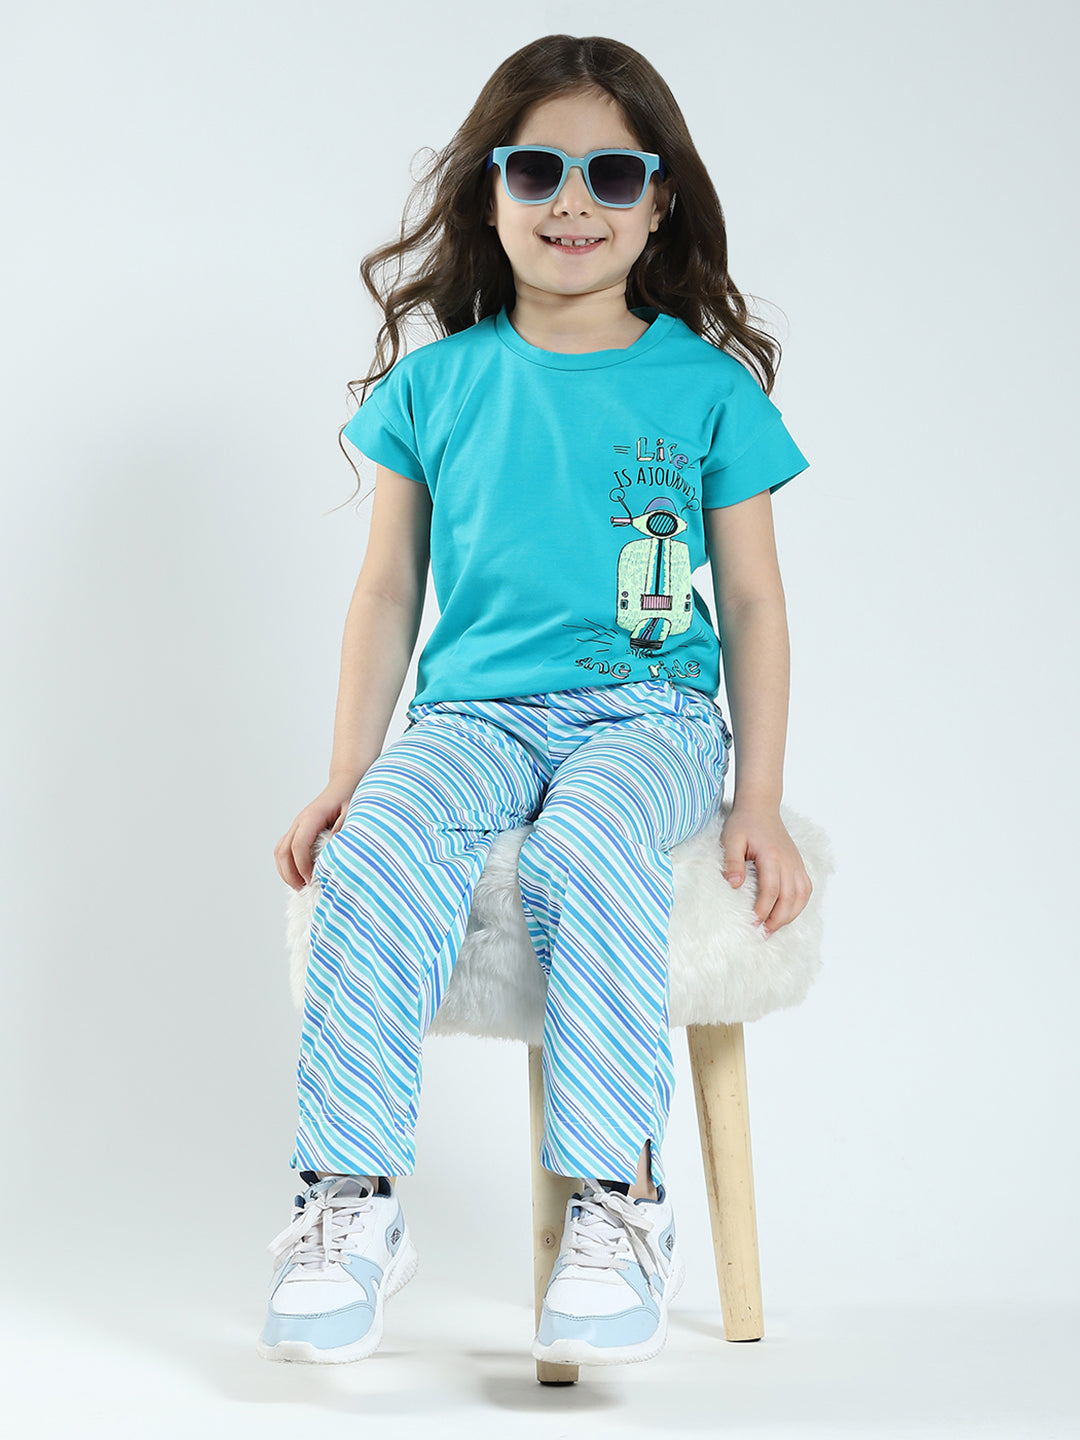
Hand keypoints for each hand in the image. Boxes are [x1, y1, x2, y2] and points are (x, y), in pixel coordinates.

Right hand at [274, 776, 361, 890]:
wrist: (345, 782)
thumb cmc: (351, 797)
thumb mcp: (353, 811)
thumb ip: (344, 829)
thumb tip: (334, 848)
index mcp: (312, 817)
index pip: (298, 845)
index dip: (302, 866)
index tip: (312, 880)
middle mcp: (300, 822)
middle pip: (283, 851)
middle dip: (290, 873)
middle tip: (304, 889)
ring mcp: (297, 825)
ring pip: (279, 851)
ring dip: (286, 871)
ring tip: (300, 886)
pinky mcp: (299, 830)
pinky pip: (284, 849)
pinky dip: (287, 864)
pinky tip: (300, 875)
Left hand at [720, 801, 812, 937]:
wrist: (761, 806)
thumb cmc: (744, 823)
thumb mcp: (731, 839)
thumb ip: (732, 862)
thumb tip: (734, 885)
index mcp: (772, 856)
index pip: (771, 890)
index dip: (763, 910)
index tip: (752, 924)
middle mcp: (789, 861)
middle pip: (789, 897)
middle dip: (777, 919)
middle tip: (763, 934)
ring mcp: (796, 863)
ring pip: (801, 896)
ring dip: (790, 915)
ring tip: (774, 928)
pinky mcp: (798, 864)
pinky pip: (806, 889)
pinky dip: (799, 904)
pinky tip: (787, 913)